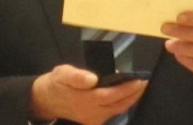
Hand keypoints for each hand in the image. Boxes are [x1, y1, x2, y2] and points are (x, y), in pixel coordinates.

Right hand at [29, 64, 146, 124]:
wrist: (46, 99)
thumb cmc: (57, 83)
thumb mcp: (62, 73)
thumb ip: (76, 76)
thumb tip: (92, 79)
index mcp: (85, 100)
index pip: (111, 95)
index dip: (127, 88)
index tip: (140, 79)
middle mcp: (91, 113)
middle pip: (118, 105)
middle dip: (134, 94)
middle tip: (145, 81)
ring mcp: (93, 119)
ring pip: (118, 110)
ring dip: (131, 99)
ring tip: (141, 86)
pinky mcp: (94, 121)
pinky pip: (113, 113)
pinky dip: (123, 104)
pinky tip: (129, 94)